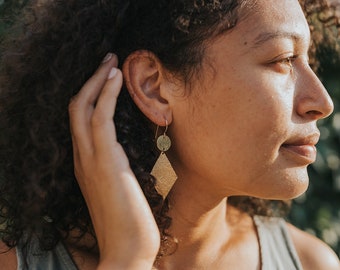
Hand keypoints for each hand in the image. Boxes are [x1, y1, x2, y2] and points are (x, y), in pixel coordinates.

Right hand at [69, 53, 159, 268]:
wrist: (128, 250)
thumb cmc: (129, 221)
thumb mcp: (121, 188)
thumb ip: (117, 169)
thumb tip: (126, 154)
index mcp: (86, 164)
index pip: (79, 121)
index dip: (90, 96)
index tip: (105, 79)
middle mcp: (83, 158)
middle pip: (75, 108)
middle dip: (90, 81)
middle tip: (107, 61)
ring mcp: (91, 159)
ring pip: (83, 108)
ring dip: (97, 81)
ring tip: (111, 61)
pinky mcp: (106, 161)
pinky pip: (101, 118)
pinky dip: (106, 95)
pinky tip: (116, 79)